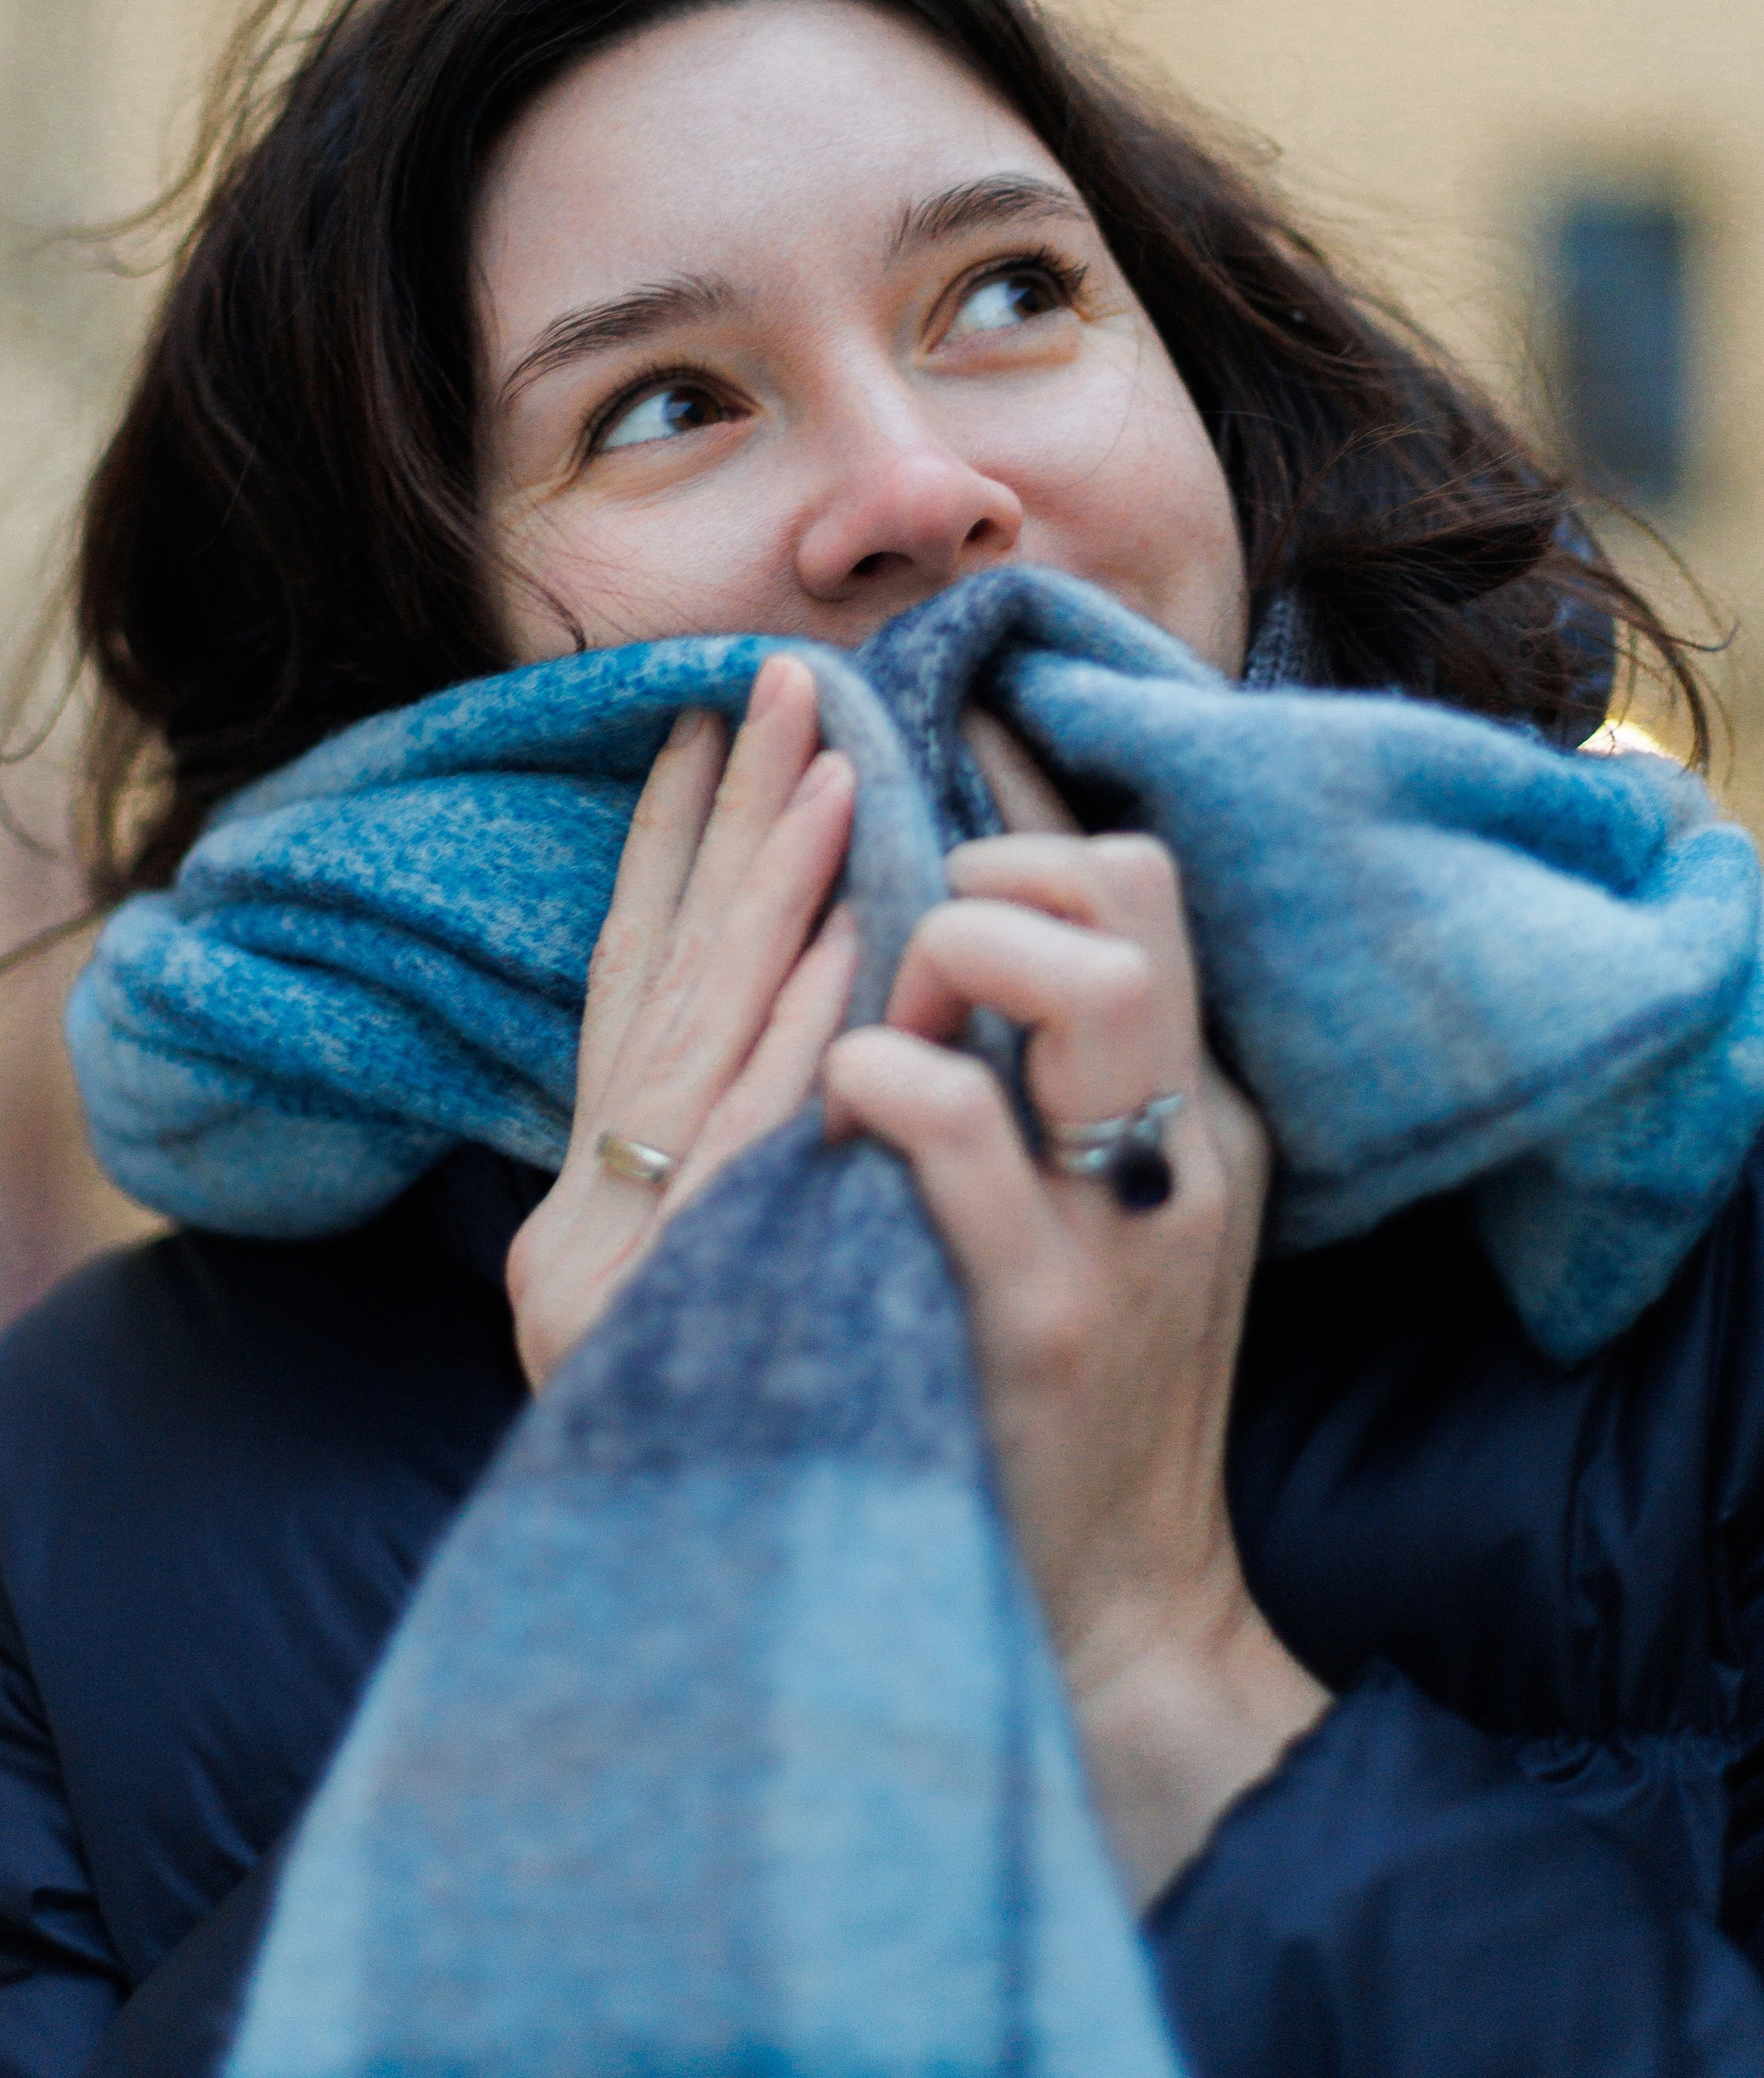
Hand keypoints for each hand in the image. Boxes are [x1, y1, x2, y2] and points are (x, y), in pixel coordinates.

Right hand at [505, 653, 857, 1391]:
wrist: (798, 1650)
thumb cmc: (822, 1463)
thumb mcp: (762, 1284)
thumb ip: (759, 1161)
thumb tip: (826, 1010)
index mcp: (614, 1206)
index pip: (641, 995)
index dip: (677, 854)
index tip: (718, 727)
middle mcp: (593, 1223)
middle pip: (663, 988)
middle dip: (728, 830)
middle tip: (779, 685)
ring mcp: (614, 1274)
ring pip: (702, 1049)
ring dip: (769, 901)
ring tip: (826, 765)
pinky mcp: (656, 1324)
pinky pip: (743, 1157)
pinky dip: (784, 1041)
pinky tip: (837, 944)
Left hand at [823, 812, 1329, 1904]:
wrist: (1121, 1606)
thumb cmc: (1079, 1389)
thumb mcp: (1114, 1204)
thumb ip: (1067, 1068)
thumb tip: (966, 909)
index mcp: (1197, 1104)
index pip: (1138, 876)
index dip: (1027, 798)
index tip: (935, 765)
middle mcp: (1185, 1142)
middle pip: (1133, 894)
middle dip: (1004, 873)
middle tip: (919, 954)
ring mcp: (1123, 1227)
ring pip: (1091, 984)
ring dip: (963, 956)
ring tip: (889, 1024)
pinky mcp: (1045, 1320)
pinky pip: (971, 1133)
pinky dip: (893, 1078)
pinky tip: (846, 1091)